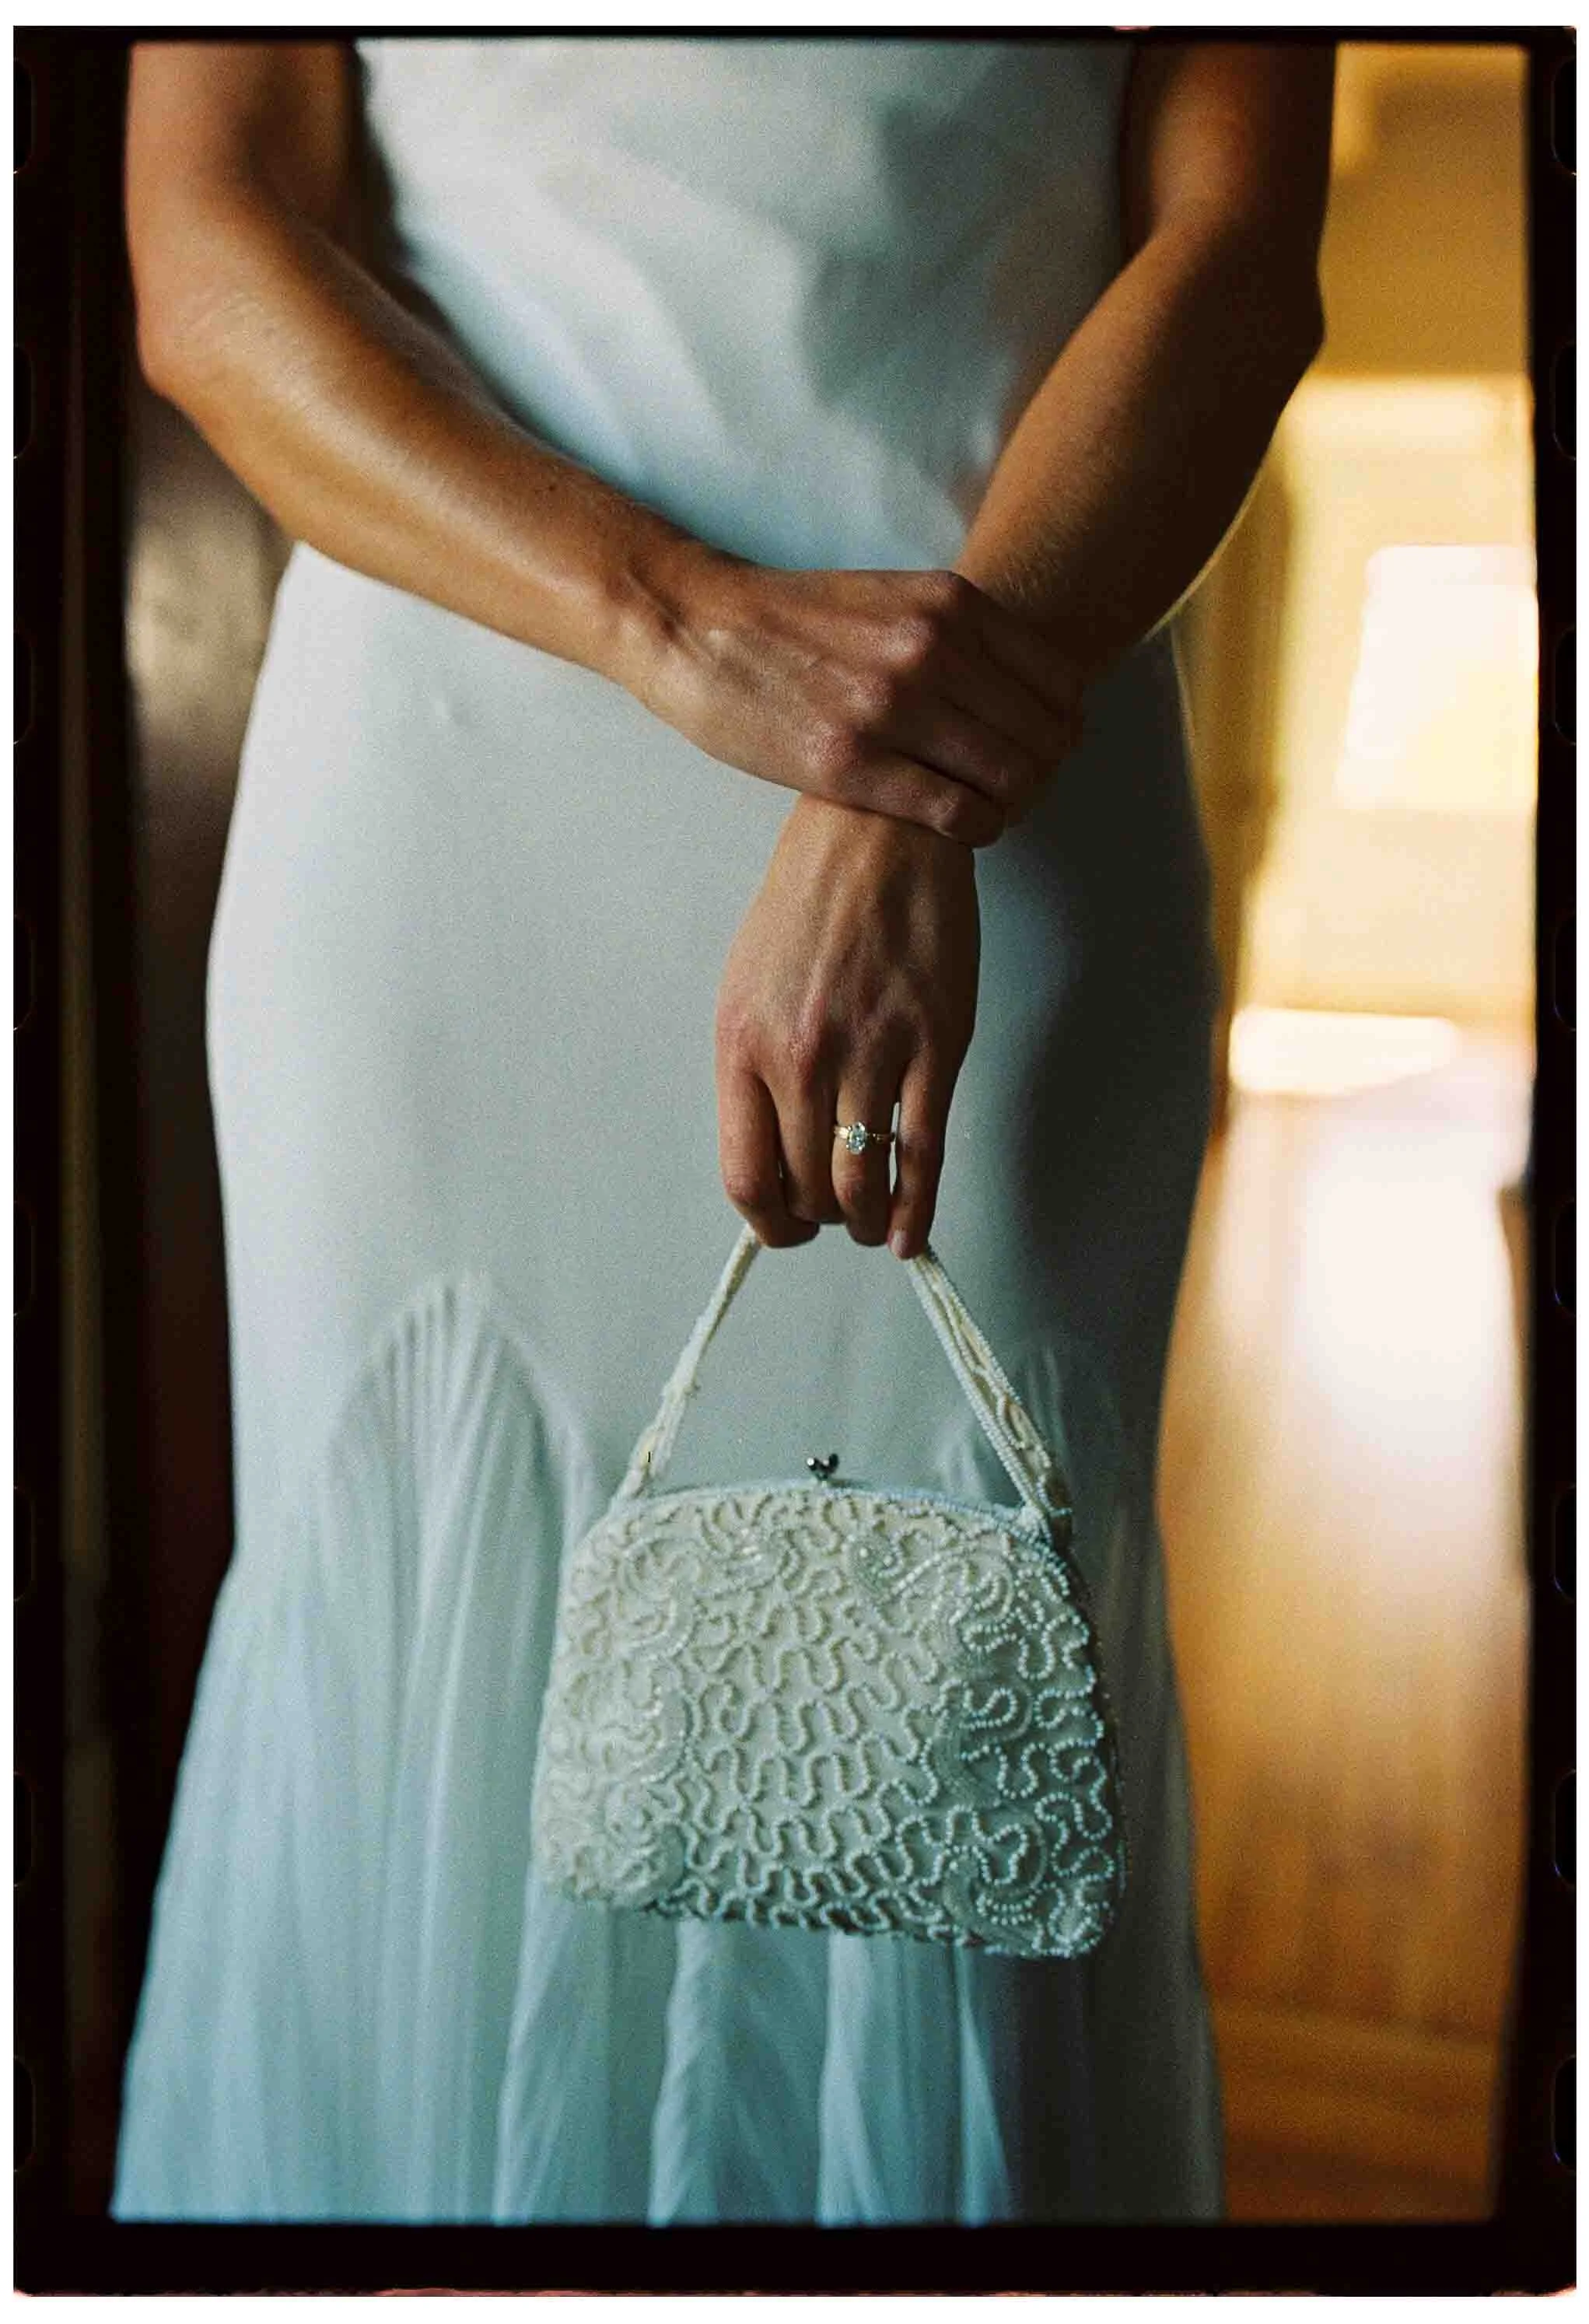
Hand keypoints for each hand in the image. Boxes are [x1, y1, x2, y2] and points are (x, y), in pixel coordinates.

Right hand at [623, 541, 1086, 848]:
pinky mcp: (853, 764)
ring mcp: (894, 708)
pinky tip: (956, 827)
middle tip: (1012, 791)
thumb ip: (961, 633)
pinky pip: (959, 814)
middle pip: (1046, 738)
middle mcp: (933, 651)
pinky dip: (975, 830)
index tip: (1035, 748)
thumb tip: (1026, 685)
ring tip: (985, 810)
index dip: (1060, 729)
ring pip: (1012, 779)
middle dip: (1041, 775)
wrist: (697, 631)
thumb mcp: (893, 599)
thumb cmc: (794, 625)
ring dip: (1011, 806)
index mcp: (951, 606)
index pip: (1063, 685)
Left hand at [714, 794, 978, 1257]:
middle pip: (808, 1188)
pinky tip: (907, 1234)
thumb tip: (768, 1157)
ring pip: (863, 1180)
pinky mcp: (936, 1045)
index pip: (746, 1175)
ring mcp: (873, 1052)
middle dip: (818, 1218)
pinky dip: (916, 1206)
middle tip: (830, 1216)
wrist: (879, 836)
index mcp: (743, 1043)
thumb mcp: (746, 985)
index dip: (767, 1224)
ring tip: (867, 1223)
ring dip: (863, 1218)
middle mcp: (803, 1056)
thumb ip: (753, 1071)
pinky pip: (923, 1150)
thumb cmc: (809, 907)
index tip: (782, 1231)